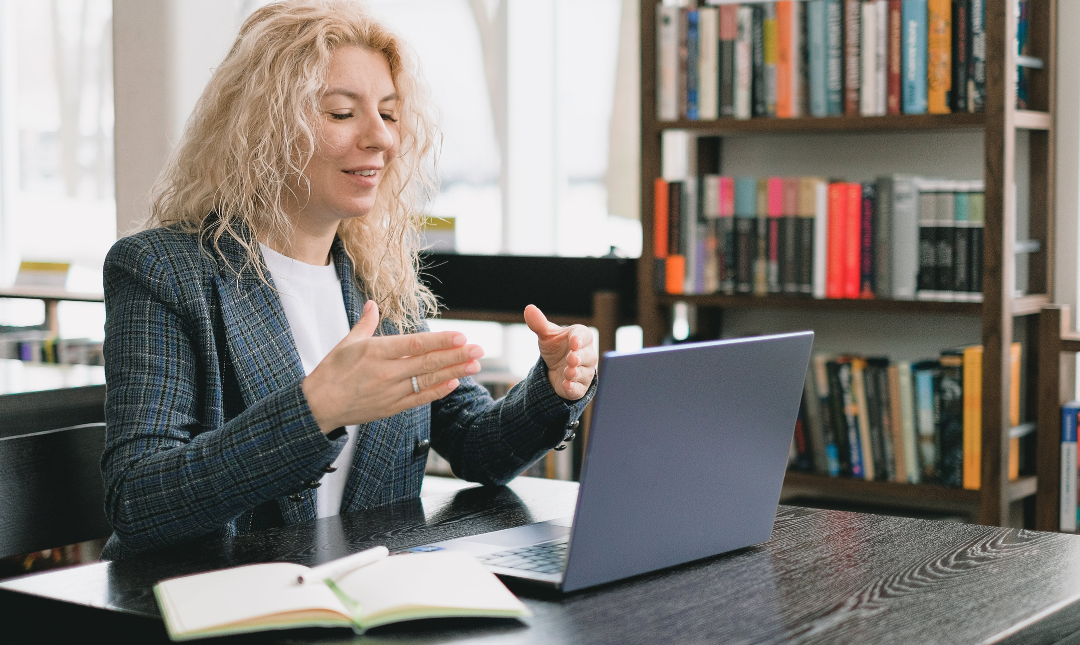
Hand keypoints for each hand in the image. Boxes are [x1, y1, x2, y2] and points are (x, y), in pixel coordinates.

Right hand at [302, 301, 484, 432]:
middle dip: (456, 355)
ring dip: (454, 372)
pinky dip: (437, 391)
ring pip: (428, 380)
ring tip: (474, 365)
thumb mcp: (346, 343)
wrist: (318, 407)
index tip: (461, 336)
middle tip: (479, 349)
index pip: (414, 345)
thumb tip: (373, 304)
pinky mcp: (391, 408)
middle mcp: (385, 372)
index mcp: (375, 352)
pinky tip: (454, 383)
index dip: (440, 341)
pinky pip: (419, 398)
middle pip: (427, 362)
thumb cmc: (330, 372)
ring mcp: (390, 392)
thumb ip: (365, 324)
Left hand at [524, 304, 596, 400]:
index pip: (584, 336)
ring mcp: (585, 372)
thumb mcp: (547, 336)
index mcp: (581, 337)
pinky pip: (579, 389)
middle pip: (587, 356)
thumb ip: (539, 323)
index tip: (574, 341)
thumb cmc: (556, 348)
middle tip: (571, 358)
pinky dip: (573, 388)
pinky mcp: (579, 388)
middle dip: (579, 357)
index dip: (579, 339)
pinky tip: (566, 385)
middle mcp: (587, 355)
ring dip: (576, 373)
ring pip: (584, 373)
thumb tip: (529, 308)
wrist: (554, 369)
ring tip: (568, 372)